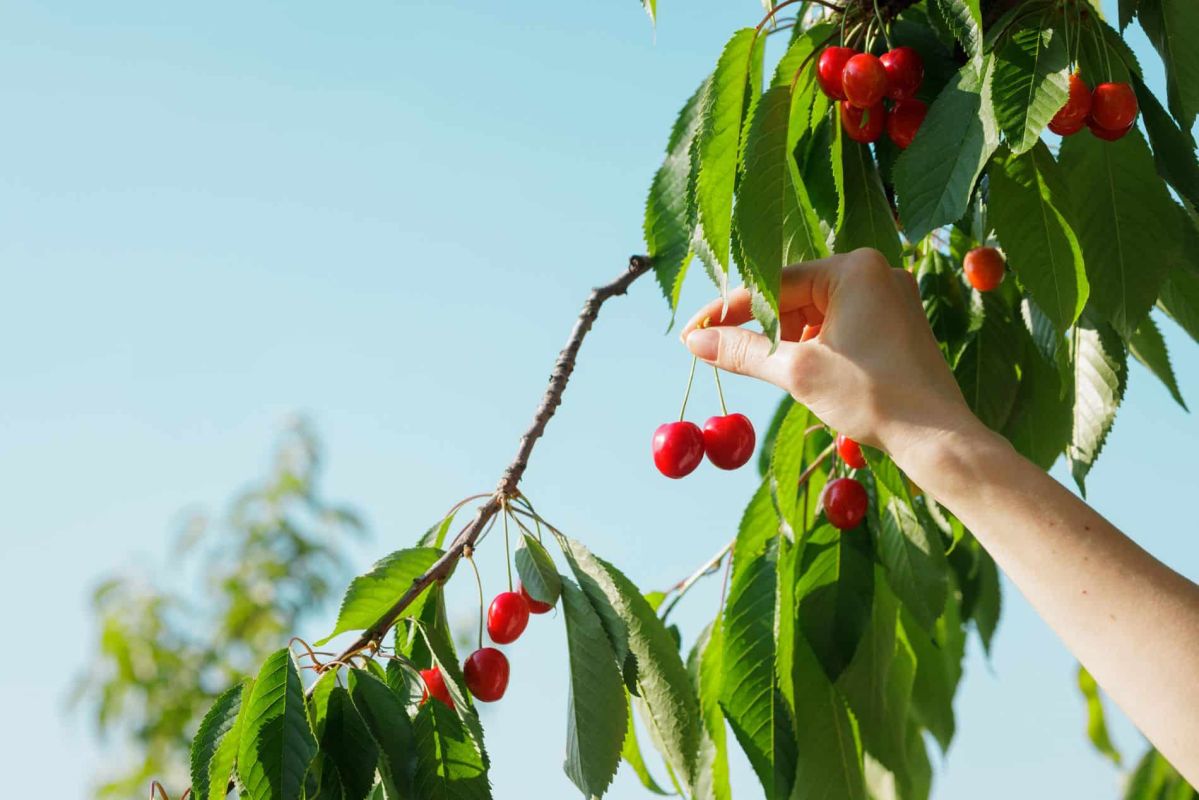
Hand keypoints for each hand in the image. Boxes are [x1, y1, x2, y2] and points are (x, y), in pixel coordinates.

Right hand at [680, 248, 981, 460]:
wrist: (938, 438)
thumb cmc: (872, 397)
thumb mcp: (798, 372)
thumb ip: (743, 351)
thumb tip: (696, 342)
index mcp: (855, 268)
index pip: (774, 283)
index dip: (729, 311)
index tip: (693, 331)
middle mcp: (876, 272)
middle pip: (795, 296)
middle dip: (762, 328)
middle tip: (725, 355)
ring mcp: (890, 297)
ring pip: (817, 314)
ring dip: (789, 341)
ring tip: (774, 373)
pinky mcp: (897, 324)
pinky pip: (840, 326)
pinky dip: (816, 347)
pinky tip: (806, 373)